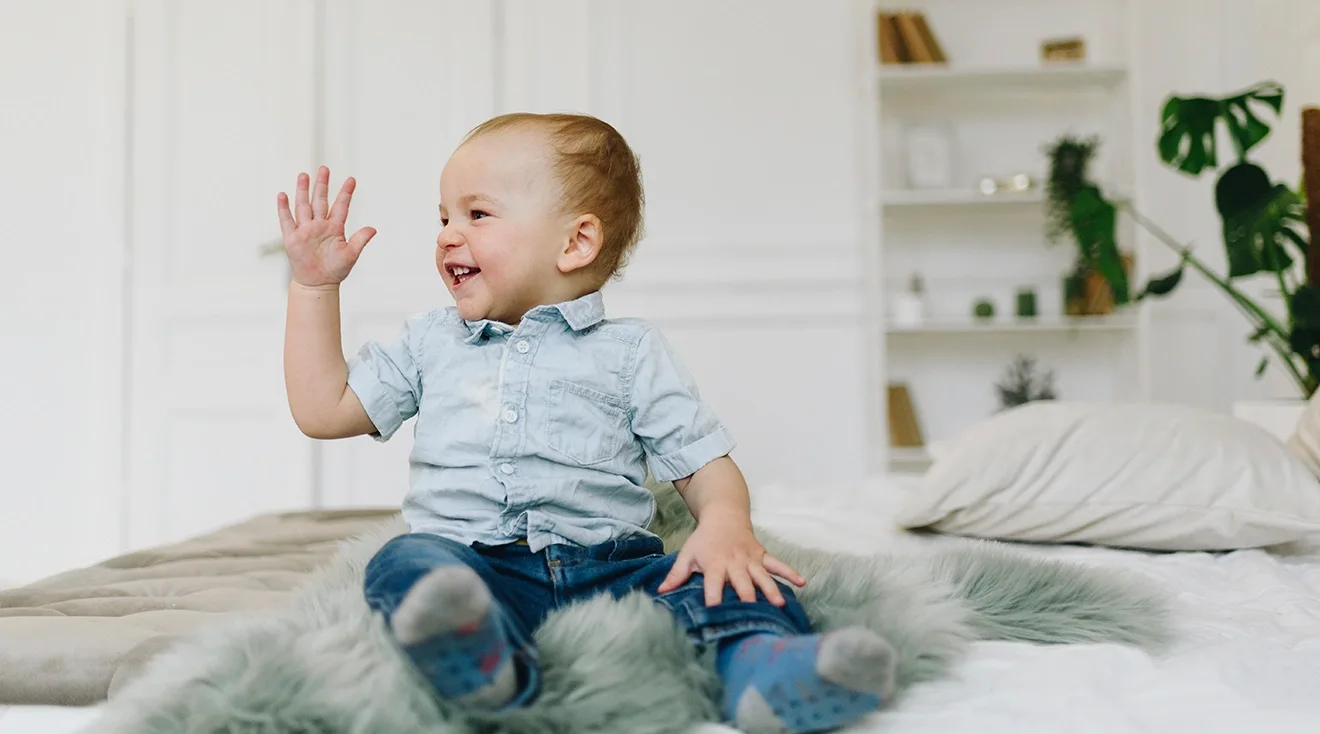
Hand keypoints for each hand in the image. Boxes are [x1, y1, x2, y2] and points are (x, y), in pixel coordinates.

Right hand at [276, 166, 375, 287]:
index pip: (341, 206)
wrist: (318, 284)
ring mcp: (305, 230)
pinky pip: (287, 221)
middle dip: (322, 185)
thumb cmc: (336, 270)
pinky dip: (284, 208)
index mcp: (335, 228)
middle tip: (324, 169)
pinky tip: (283, 195)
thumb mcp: (351, 254)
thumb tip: (373, 229)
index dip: (346, 193)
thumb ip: (360, 240)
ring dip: (303, 191)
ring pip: (304, 206)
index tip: (352, 179)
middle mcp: (319, 225)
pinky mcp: (292, 238)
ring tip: (304, 175)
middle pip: (320, 201)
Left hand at [657, 513, 805, 606]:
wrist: (724, 515)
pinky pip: (778, 564)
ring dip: (771, 590)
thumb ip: (676, 574)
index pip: (713, 585)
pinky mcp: (762, 555)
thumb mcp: (687, 554)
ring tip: (779, 605)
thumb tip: (661, 591)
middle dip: (747, 598)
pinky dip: (790, 572)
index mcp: (715, 565)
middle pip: (742, 583)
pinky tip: (802, 583)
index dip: (714, 598)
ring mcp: (751, 559)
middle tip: (753, 614)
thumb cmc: (704, 539)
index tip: (715, 614)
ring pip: (763, 576)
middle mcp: (734, 563)